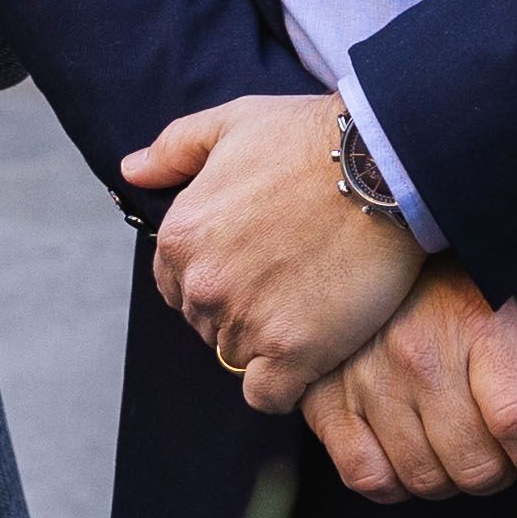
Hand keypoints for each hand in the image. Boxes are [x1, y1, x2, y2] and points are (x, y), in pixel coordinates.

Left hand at [127, 94, 424, 409]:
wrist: (384, 165)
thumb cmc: (313, 139)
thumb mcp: (234, 122)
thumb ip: (176, 148)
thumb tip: (132, 169)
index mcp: (181, 236)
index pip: (176, 285)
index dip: (215, 277)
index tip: (256, 264)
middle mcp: (202, 284)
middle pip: (206, 323)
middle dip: (240, 309)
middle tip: (290, 282)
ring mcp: (245, 320)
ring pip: (237, 356)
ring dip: (266, 342)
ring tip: (310, 308)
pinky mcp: (292, 352)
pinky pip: (266, 395)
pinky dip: (284, 385)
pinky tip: (310, 357)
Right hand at [301, 263, 516, 501]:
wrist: (364, 240)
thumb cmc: (443, 279)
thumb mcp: (502, 301)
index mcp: (478, 327)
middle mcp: (423, 359)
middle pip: (476, 465)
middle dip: (499, 474)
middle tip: (498, 456)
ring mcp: (371, 384)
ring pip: (426, 480)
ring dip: (449, 480)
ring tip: (452, 453)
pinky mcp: (327, 402)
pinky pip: (367, 478)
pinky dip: (393, 485)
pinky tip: (406, 461)